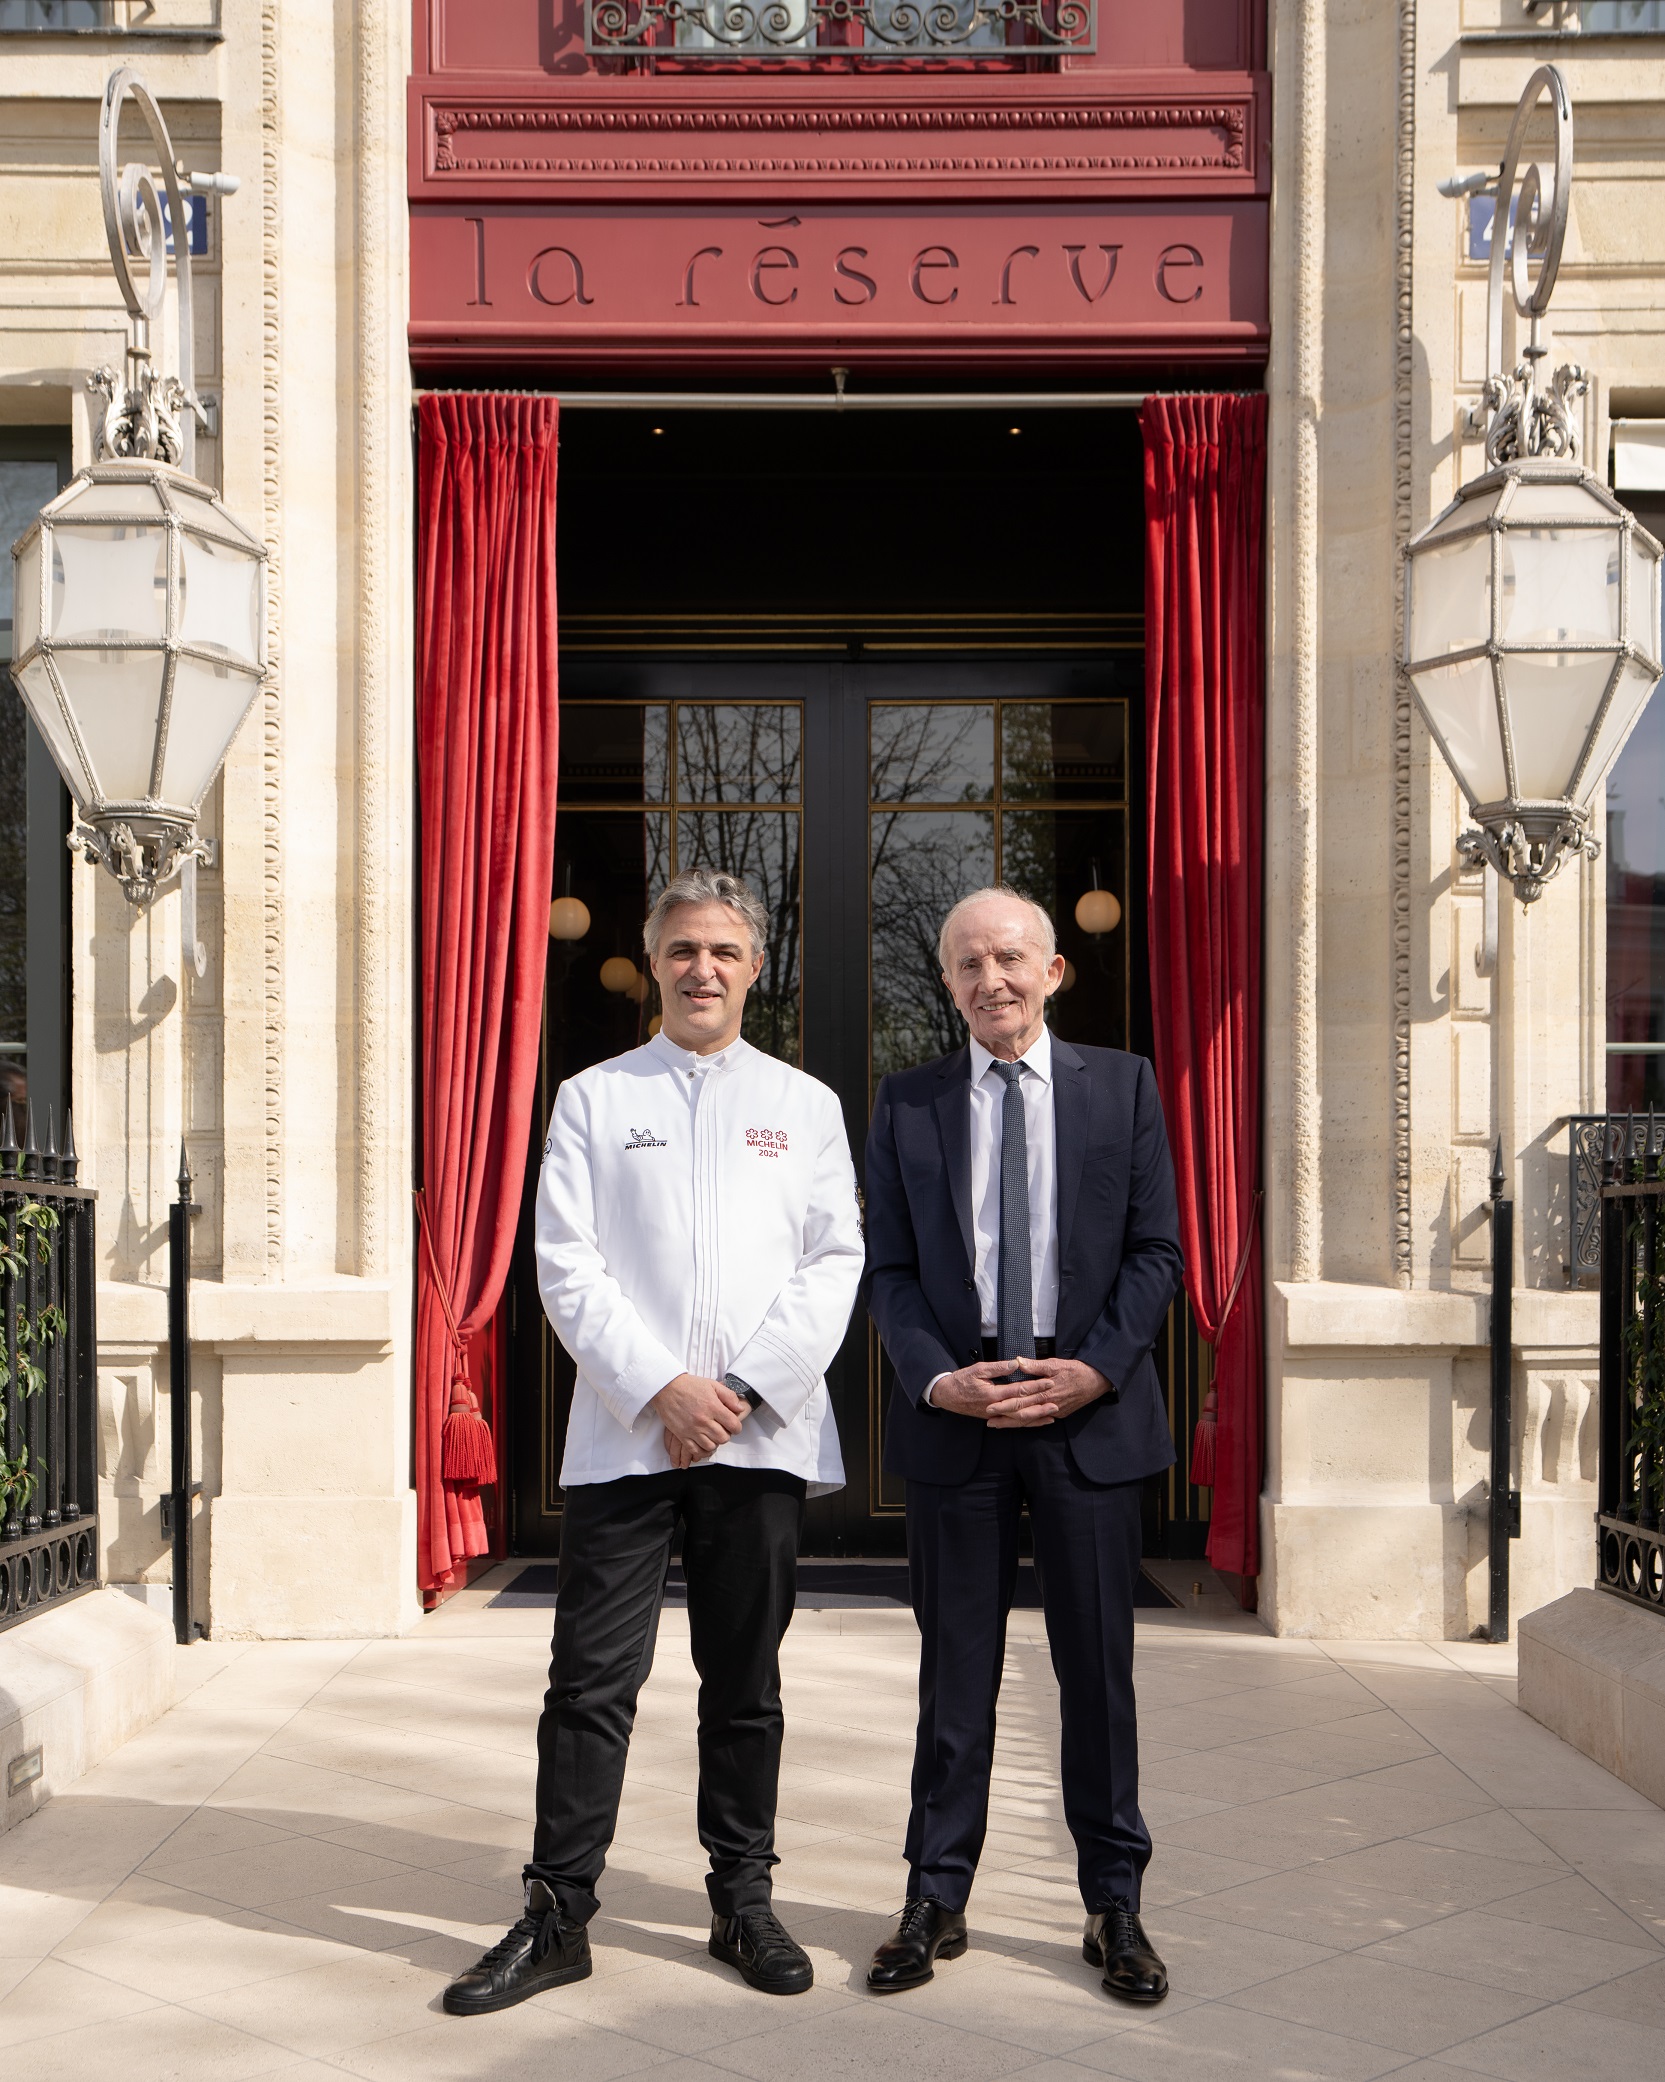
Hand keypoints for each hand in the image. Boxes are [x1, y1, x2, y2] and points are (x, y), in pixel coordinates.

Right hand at [653, 1373, 746, 1467]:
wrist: (667, 1388)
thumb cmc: (689, 1386)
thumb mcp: (712, 1385)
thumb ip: (729, 1396)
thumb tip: (740, 1408)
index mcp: (713, 1407)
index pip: (733, 1425)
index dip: (736, 1427)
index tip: (733, 1425)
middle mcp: (704, 1420)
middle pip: (723, 1438)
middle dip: (726, 1435)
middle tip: (722, 1429)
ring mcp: (692, 1429)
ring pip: (711, 1446)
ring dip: (714, 1442)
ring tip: (712, 1435)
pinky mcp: (682, 1435)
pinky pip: (695, 1450)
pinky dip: (701, 1450)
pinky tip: (703, 1443)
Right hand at [928, 1359, 1058, 1427]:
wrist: (947, 1396)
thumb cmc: (962, 1380)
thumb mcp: (978, 1369)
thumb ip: (998, 1367)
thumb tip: (1016, 1363)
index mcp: (993, 1394)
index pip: (1018, 1390)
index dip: (1035, 1386)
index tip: (1049, 1381)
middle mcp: (996, 1408)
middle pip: (1022, 1408)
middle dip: (1040, 1404)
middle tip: (1057, 1400)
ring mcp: (995, 1416)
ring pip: (1019, 1420)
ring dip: (1037, 1417)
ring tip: (1053, 1415)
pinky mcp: (994, 1419)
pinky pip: (1013, 1423)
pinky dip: (1027, 1423)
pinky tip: (1038, 1421)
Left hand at [988, 1356, 1110, 1427]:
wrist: (1096, 1381)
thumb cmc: (1075, 1370)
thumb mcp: (1055, 1364)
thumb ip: (1035, 1366)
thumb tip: (1018, 1362)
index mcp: (1045, 1392)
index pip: (1020, 1401)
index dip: (1004, 1405)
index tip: (990, 1407)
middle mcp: (1048, 1405)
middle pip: (1022, 1414)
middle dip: (1005, 1418)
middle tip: (988, 1421)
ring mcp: (1055, 1411)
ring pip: (1030, 1420)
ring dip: (1014, 1423)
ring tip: (999, 1425)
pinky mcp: (1060, 1413)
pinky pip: (1041, 1421)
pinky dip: (1029, 1423)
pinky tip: (1020, 1424)